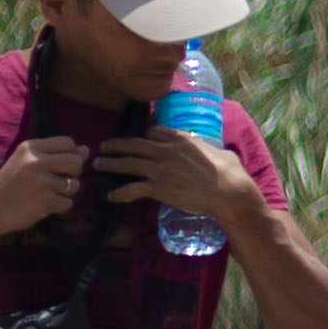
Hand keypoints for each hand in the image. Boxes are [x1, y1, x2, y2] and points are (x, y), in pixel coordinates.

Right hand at [0, 136, 91, 238]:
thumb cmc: (8, 185)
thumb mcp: (25, 162)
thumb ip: (54, 155)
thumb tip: (86, 149)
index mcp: (30, 148)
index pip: (68, 143)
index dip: (70, 155)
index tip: (58, 166)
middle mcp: (36, 161)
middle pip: (77, 161)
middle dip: (73, 173)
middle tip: (56, 181)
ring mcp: (42, 182)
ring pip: (75, 185)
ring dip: (65, 192)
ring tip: (45, 194)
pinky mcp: (46, 201)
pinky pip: (68, 203)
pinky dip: (59, 207)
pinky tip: (42, 206)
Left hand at [95, 125, 253, 230]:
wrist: (227, 191)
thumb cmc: (229, 172)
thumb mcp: (219, 151)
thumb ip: (207, 149)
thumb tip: (213, 151)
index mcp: (180, 139)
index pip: (154, 132)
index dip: (145, 136)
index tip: (140, 141)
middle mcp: (165, 151)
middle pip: (134, 145)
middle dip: (116, 145)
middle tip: (102, 147)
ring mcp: (159, 169)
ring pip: (128, 164)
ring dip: (110, 164)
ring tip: (97, 165)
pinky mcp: (158, 188)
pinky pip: (132, 189)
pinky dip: (119, 192)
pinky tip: (110, 196)